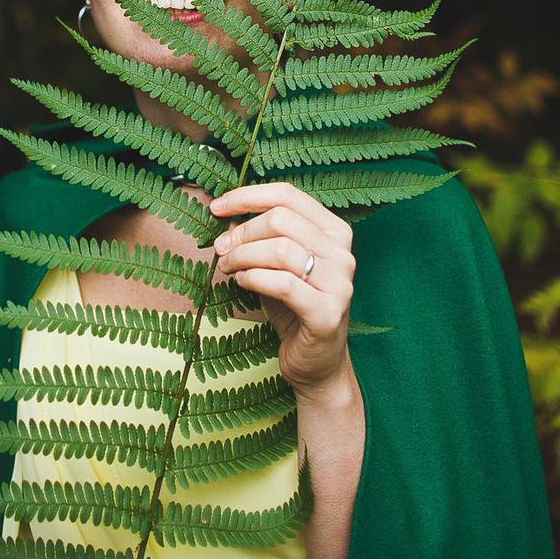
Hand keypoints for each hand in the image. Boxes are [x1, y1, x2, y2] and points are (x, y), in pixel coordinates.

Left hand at [210, 182, 356, 399]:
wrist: (315, 363)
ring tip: (227, 267)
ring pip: (281, 249)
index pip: (288, 195)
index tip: (216, 207)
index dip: (247, 196)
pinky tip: (241, 282)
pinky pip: (283, 284)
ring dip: (243, 255)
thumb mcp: (275, 265)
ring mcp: (340, 283)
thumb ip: (259, 237)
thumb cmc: (293, 309)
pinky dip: (254, 278)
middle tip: (220, 248)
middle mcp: (343, 253)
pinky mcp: (328, 313)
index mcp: (334, 231)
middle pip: (281, 220)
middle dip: (241, 232)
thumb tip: (225, 213)